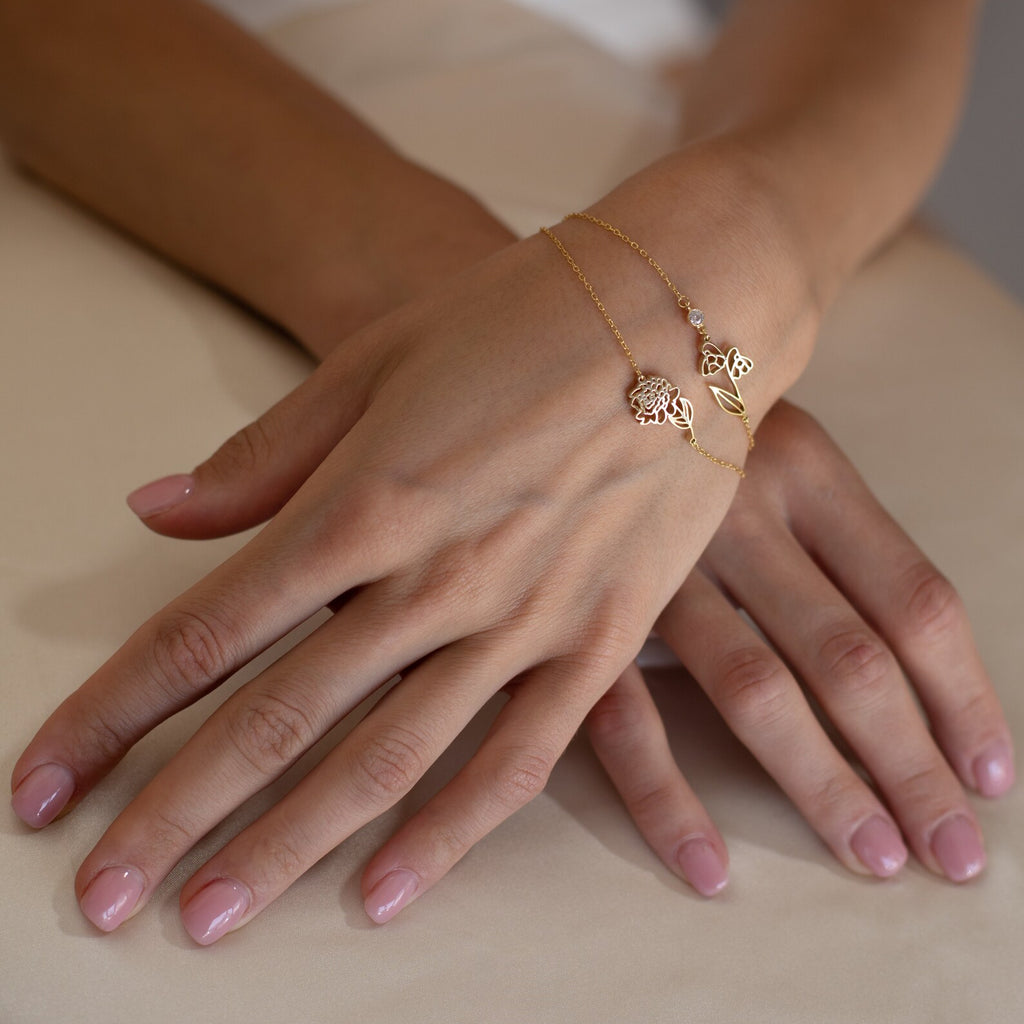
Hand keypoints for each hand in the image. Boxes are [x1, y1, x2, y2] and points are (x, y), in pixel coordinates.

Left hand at [12, 175, 806, 940]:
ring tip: (213, 917)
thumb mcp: (377, 359)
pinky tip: (385, 894)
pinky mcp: (599, 641)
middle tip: (101, 895)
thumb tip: (156, 509)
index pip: (208, 629)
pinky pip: (517, 758)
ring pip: (387, 760)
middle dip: (177, 812)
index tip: (48, 783)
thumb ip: (266, 455)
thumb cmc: (523, 317)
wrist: (684, 315)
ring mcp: (524, 619)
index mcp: (367, 497)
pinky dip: (448, 833)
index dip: (114, 712)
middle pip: (280, 718)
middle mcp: (436, 576)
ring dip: (290, 846)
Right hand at [586, 400, 1012, 893]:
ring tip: (873, 856)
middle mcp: (735, 510)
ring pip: (752, 689)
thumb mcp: (778, 448)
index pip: (914, 600)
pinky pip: (628, 717)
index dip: (964, 699)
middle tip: (953, 852)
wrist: (566, 390)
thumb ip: (836, 539)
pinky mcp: (581, 609)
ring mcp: (652, 563)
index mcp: (804, 467)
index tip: (991, 775)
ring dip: (821, 786)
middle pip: (850, 657)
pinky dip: (668, 798)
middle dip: (911, 767)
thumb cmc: (689, 431)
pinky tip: (708, 866)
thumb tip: (912, 668)